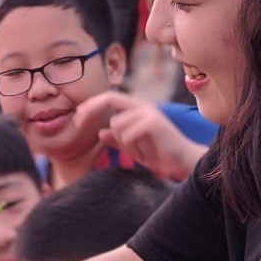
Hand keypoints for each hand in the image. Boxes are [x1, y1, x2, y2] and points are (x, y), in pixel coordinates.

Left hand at [75, 91, 206, 180]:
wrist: (183, 162)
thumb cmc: (159, 154)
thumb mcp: (133, 148)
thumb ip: (117, 140)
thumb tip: (100, 133)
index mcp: (138, 108)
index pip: (110, 97)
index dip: (92, 104)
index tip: (77, 117)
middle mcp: (143, 106)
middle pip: (110, 98)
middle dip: (91, 109)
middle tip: (77, 122)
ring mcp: (149, 113)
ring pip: (116, 124)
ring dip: (122, 143)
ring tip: (139, 152)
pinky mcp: (152, 123)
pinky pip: (126, 135)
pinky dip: (131, 148)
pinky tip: (145, 153)